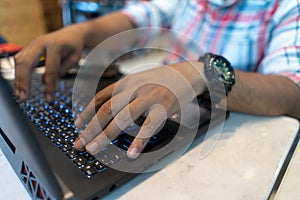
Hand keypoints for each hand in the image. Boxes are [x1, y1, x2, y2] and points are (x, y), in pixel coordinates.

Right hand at [14, 25, 85, 100]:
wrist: (71, 34)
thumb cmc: (74, 47)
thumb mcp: (75, 59)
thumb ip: (62, 70)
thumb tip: (45, 81)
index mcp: (55, 45)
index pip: (50, 69)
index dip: (49, 86)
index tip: (50, 98)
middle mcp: (41, 42)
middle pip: (27, 63)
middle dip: (24, 82)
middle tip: (24, 97)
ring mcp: (33, 44)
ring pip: (20, 61)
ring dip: (18, 79)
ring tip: (20, 94)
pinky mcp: (29, 47)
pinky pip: (19, 60)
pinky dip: (18, 73)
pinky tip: (19, 84)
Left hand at [74, 62, 205, 158]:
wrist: (186, 73)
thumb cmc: (161, 79)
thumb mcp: (138, 80)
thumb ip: (124, 92)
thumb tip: (107, 109)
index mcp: (126, 82)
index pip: (100, 98)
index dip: (86, 112)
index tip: (77, 125)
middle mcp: (134, 89)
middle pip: (106, 110)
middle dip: (90, 128)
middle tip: (79, 144)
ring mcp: (148, 97)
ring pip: (122, 118)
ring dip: (105, 136)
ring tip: (94, 149)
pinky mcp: (163, 107)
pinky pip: (148, 126)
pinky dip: (139, 141)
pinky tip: (131, 153)